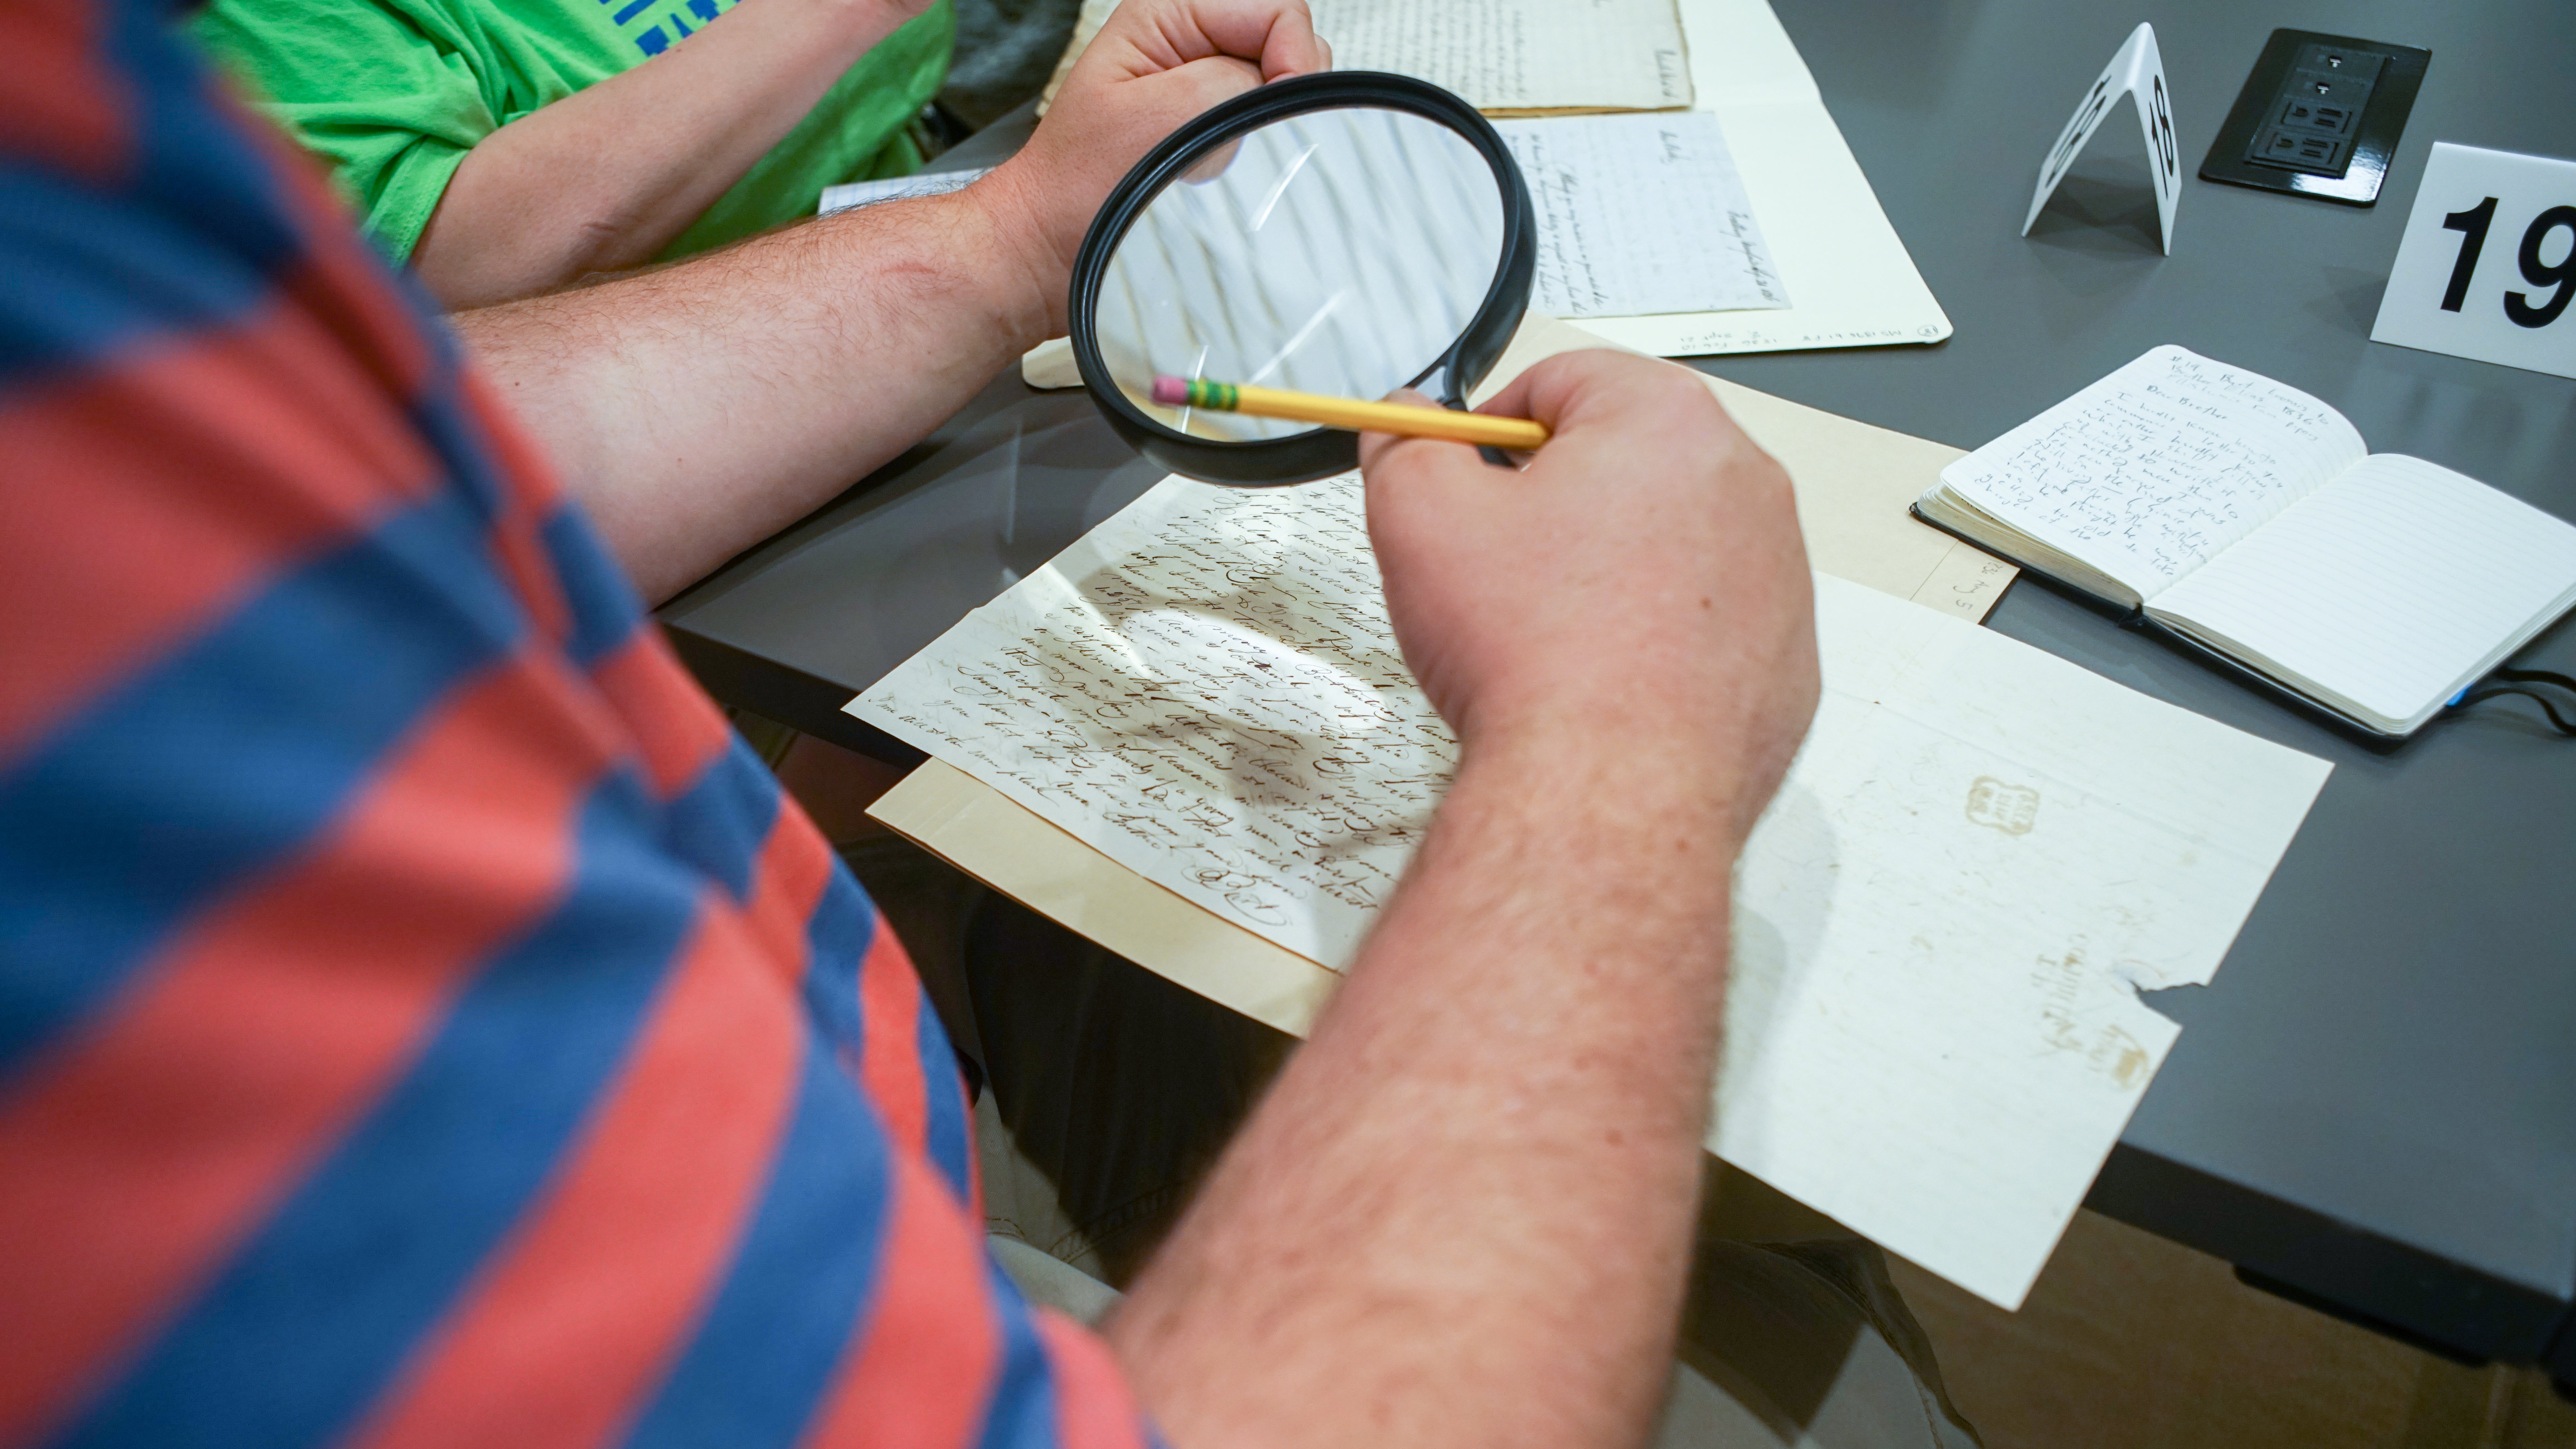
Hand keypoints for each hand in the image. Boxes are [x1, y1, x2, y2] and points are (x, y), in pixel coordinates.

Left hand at [980, 0, 1329, 331]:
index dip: (1293, 56)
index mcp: (1166, 12)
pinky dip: (1252, 149)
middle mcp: (1188, 39)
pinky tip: (1212, 168)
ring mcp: (1200, 82)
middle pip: (1284, 41)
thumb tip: (1285, 86)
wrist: (1051, 245)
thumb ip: (1226, 87)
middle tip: (1232, 135)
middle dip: (1277, 90)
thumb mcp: (1154, 120)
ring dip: (1260, 126)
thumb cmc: (1078, 186)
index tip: (1279, 109)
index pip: (1276, 8)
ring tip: (1209, 155)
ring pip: (1278, 86)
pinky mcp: (1207, 123)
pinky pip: (1260, 125)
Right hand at [1360, 350, 1818, 840]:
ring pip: (1672, 542)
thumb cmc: (1535, 655)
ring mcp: (1779, 576)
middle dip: (1557, 498)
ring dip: (1610, 568)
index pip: (1564, 379)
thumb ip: (1406, 449)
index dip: (1493, 425)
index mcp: (1666, 421)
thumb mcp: (1420, 518)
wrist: (1607, 791)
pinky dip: (1658, 640)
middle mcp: (1745, 485)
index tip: (1465, 475)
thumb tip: (1405, 430)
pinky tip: (1603, 681)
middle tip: (1499, 560)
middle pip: (1627, 458)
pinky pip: (1709, 624)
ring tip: (1550, 631)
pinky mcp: (1785, 660)